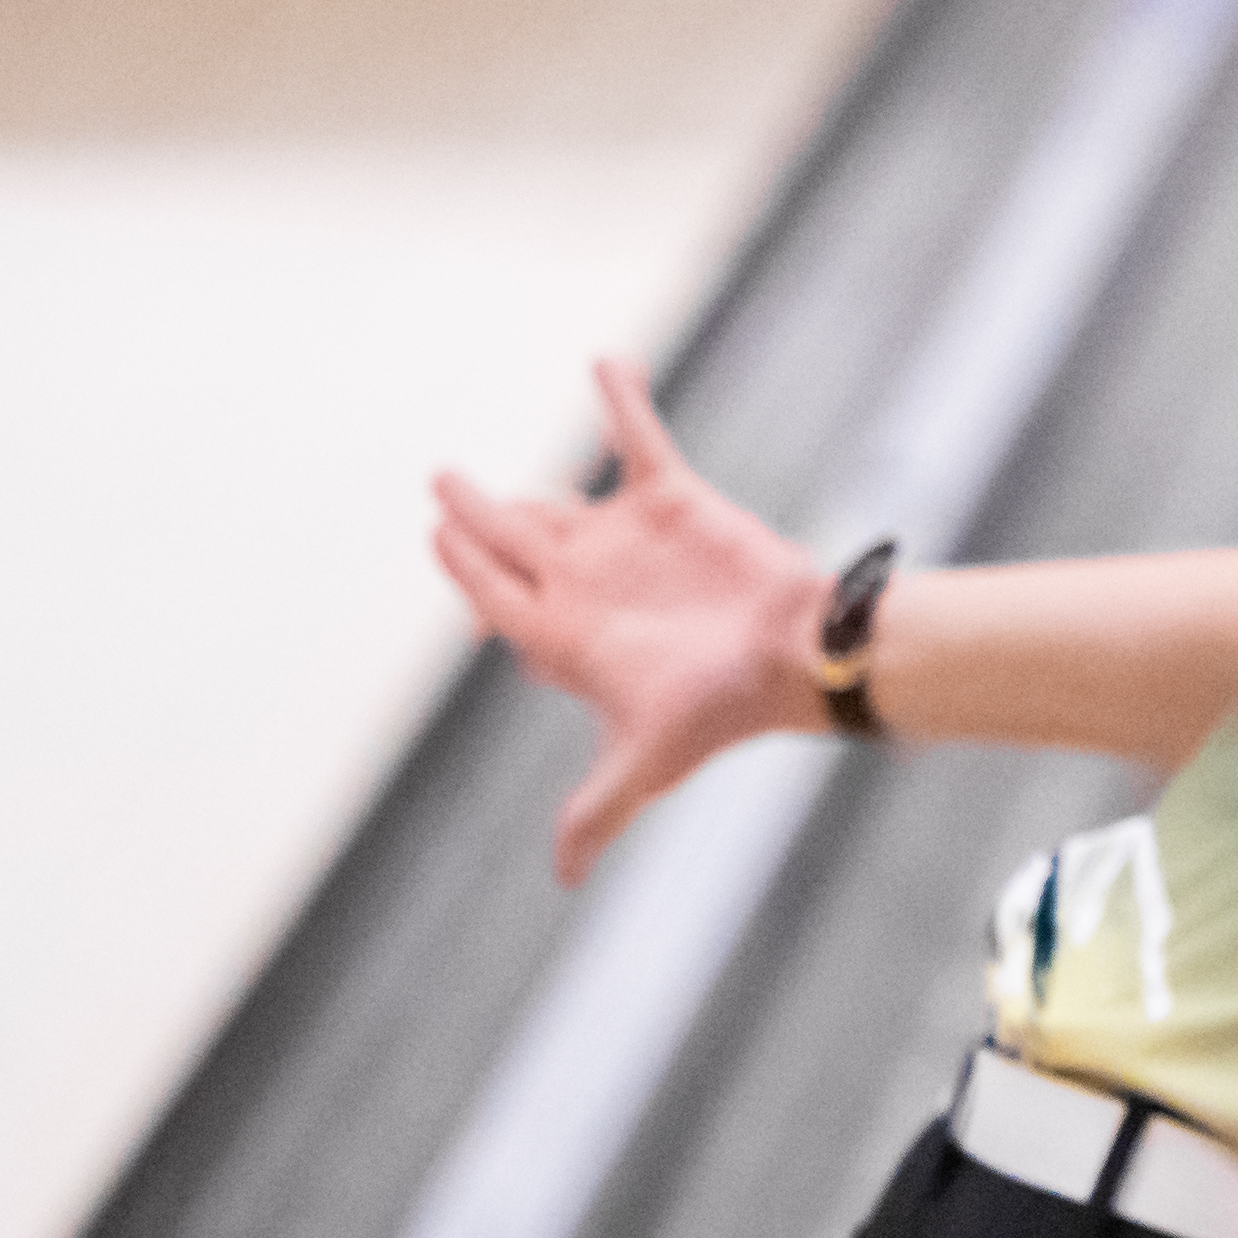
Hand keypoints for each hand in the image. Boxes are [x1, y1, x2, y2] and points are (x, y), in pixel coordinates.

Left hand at [432, 361, 829, 886]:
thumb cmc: (724, 709)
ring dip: (530, 482)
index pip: (493, 601)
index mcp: (567, 637)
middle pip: (512, 543)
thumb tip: (565, 876)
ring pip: (560, 499)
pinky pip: (637, 439)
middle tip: (444, 487)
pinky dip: (620, 401)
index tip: (436, 537)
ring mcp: (627, 541)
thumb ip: (599, 809)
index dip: (462, 573)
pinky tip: (604, 361)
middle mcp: (589, 584)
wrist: (801, 653)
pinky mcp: (674, 501)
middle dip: (474, 517)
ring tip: (495, 467)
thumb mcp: (647, 760)